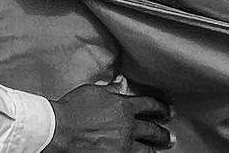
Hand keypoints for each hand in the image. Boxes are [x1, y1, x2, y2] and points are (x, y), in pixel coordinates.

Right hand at [47, 84, 172, 151]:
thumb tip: (121, 83)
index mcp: (124, 107)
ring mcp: (122, 146)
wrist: (58, 129)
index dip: (161, 108)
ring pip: (146, 151)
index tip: (168, 112)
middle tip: (169, 138)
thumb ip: (111, 90)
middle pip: (153, 131)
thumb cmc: (72, 109)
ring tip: (159, 151)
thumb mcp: (93, 92)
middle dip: (163, 134)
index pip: (150, 105)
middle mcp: (128, 127)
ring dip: (154, 150)